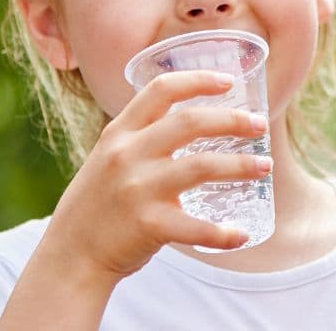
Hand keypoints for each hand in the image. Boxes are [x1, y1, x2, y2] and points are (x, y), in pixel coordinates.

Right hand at [47, 70, 273, 278]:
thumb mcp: (109, 157)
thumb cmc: (99, 203)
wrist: (70, 254)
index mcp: (119, 133)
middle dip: (232, 120)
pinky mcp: (147, 225)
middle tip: (259, 125)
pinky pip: (196, 226)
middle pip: (190, 122)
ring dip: (240, 166)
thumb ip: (142, 138)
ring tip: (265, 166)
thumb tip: (193, 119)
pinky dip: (223, 232)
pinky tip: (242, 234)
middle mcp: (126, 155)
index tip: (228, 81)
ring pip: (201, 166)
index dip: (198, 80)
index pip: (161, 91)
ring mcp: (137, 189)